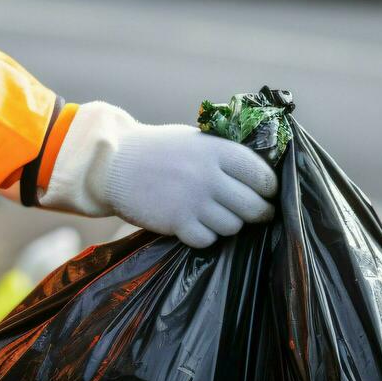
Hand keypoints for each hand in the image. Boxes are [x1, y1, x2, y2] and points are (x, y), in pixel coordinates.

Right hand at [40, 102, 277, 247]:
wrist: (112, 162)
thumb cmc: (158, 149)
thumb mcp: (194, 140)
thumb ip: (224, 155)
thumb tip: (260, 177)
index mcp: (218, 150)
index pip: (263, 176)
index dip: (269, 188)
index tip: (265, 193)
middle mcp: (209, 176)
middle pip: (254, 207)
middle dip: (257, 213)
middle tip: (252, 212)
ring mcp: (194, 201)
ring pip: (233, 226)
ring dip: (227, 224)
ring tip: (214, 214)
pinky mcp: (178, 222)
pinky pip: (207, 240)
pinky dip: (204, 235)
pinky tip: (194, 223)